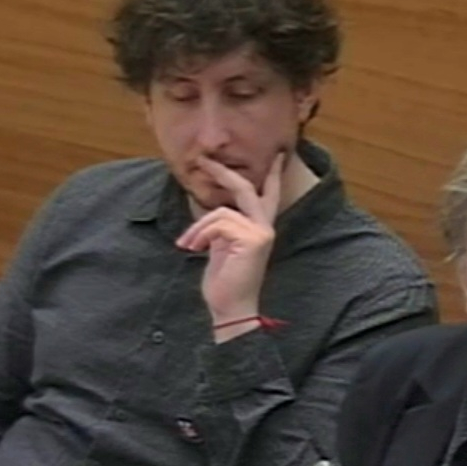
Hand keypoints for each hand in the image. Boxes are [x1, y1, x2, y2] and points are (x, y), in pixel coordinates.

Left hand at [177, 152, 283, 330]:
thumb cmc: (225, 283)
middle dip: (223, 173)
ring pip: (221, 212)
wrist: (231, 309)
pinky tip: (192, 249)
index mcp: (259, 229)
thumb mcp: (221, 249)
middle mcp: (264, 228)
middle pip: (245, 189)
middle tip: (204, 160)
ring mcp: (260, 233)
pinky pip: (218, 224)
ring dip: (198, 228)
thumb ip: (222, 229)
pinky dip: (200, 235)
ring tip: (187, 244)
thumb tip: (210, 214)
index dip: (273, 175)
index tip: (278, 156)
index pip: (269, 196)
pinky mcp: (252, 240)